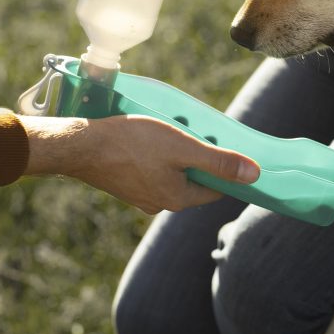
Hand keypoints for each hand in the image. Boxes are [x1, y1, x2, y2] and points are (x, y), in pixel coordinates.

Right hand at [21, 115, 259, 213]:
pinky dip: (156, 156)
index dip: (226, 167)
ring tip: (171, 130)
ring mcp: (141, 196)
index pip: (217, 188)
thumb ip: (218, 162)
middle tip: (195, 131)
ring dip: (177, 154)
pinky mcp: (125, 185)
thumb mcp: (182, 147)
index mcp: (178, 198)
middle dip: (198, 156)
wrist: (80, 146)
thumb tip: (253, 174)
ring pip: (172, 173)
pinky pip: (151, 170)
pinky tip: (148, 138)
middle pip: (194, 180)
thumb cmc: (132, 143)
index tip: (227, 146)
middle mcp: (160, 203)